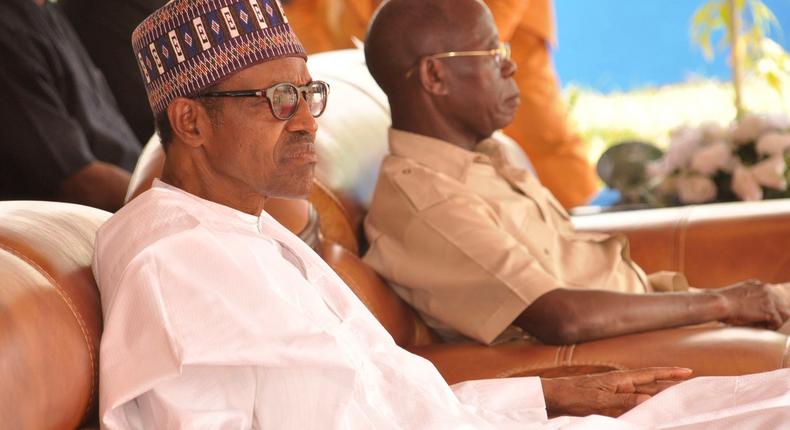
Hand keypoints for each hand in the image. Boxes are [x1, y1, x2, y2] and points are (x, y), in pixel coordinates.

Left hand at [540, 367, 692, 417]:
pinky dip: (644, 406)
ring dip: (660, 396)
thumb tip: (650, 399)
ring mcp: (614, 392)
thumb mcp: (599, 399)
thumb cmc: (572, 396)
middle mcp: (620, 384)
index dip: (669, 373)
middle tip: (692, 386)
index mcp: (620, 379)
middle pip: (651, 384)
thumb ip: (623, 400)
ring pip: (644, 394)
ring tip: (677, 398)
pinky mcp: (608, 402)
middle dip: (671, 384)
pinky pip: (633, 404)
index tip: (688, 371)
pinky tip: (649, 410)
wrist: (553, 398)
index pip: (650, 374)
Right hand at [716, 279, 789, 329]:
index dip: (770, 308)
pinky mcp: (769, 311)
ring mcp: (770, 300)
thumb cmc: (722, 300)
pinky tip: (759, 328)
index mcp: (759, 285)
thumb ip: (748, 293)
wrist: (718, 303)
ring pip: (784, 313)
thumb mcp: (737, 291)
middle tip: (766, 322)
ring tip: (764, 326)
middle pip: (782, 304)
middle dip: (776, 314)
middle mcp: (767, 290)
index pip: (774, 297)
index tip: (762, 315)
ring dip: (775, 321)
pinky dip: (771, 327)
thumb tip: (749, 301)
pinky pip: (778, 322)